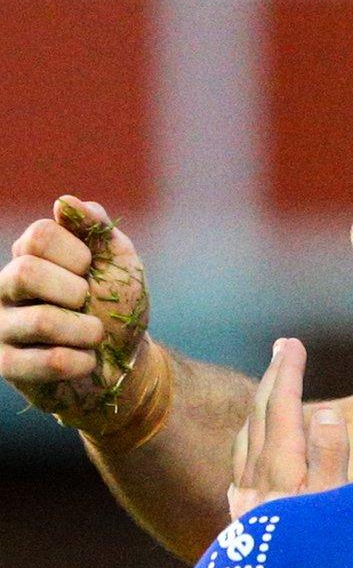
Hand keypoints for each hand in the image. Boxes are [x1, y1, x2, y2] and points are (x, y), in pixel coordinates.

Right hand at [0, 197, 152, 432]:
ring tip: (94, 335)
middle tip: (88, 303)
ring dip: (87, 331)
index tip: (91, 269)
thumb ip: (97, 229)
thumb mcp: (119, 262)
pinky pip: (48, 361)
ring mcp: (2, 325)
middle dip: (75, 291)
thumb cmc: (116, 304)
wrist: (124, 360)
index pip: (38, 236)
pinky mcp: (8, 364)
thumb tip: (66, 202)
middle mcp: (6, 287)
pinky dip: (83, 361)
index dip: (77, 254)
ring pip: (40, 321)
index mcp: (30, 256)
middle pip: (26, 273)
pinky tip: (86, 360)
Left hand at [228, 338, 350, 518]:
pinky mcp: (241, 517)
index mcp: (282, 467)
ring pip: (246, 438)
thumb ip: (330, 457)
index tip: (292, 344)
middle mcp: (256, 475)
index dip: (287, 374)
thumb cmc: (312, 552)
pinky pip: (239, 466)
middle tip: (281, 349)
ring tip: (269, 390)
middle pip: (260, 416)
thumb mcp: (333, 506)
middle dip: (271, 379)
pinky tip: (253, 450)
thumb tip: (326, 411)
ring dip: (258, 407)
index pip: (282, 408)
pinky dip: (249, 444)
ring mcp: (245, 496)